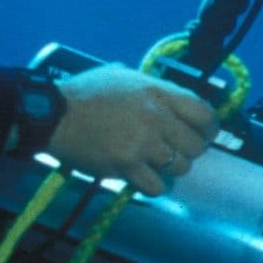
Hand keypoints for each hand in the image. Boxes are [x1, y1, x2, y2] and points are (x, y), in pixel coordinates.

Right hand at [47, 64, 219, 196]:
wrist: (52, 114)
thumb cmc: (85, 93)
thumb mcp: (123, 76)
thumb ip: (152, 88)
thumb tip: (175, 100)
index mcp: (158, 92)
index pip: (204, 114)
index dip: (209, 128)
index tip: (204, 134)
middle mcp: (156, 117)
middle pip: (196, 146)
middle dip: (188, 151)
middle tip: (173, 151)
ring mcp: (142, 143)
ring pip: (180, 167)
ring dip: (170, 168)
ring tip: (154, 163)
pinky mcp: (126, 165)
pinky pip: (157, 186)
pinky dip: (152, 185)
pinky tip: (142, 177)